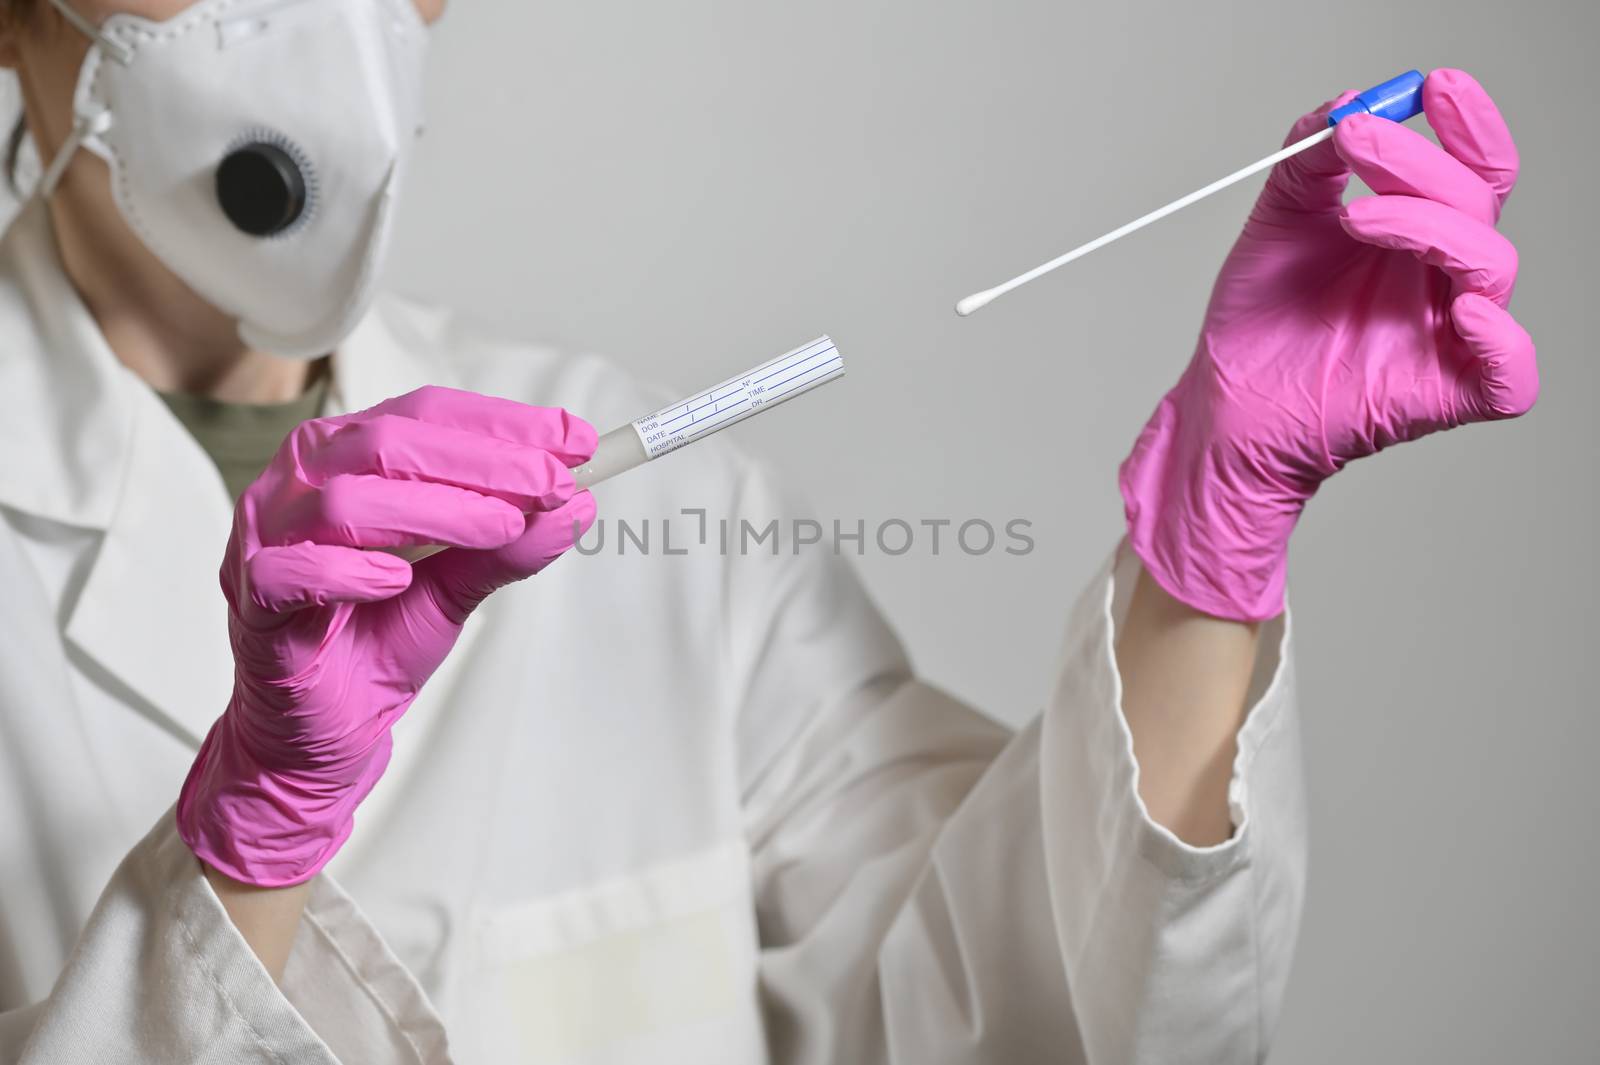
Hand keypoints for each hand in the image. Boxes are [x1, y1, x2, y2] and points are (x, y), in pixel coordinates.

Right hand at [177, 386, 597, 886]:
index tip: (576, 442)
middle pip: (386, 442)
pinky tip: (396, 580)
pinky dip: (348, 569)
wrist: (327, 730)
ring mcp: (265, 540)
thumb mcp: (460, 585)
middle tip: (551, 483)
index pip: (423, 415)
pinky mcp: (253, 604)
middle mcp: (298, 483)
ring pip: (344, 499)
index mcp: (344, 458)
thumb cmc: (378, 638)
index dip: (503, 424)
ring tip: (500, 530)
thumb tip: (575, 503)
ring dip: (436, 510)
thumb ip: (507, 545)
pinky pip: (289, 571)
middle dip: (481, 461)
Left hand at [1119, 69, 1537, 621]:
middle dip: (1418, 162)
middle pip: (1477, 202)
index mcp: (1417, 233)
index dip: (1466, 124)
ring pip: (1490, 265)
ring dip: (1425, 223)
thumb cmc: (1260, 323)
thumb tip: (1347, 102)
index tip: (1433, 87)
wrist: (1227, 402)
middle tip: (1358, 139)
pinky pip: (1510, 374)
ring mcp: (1451, 335)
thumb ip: (1310, 160)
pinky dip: (1500, 339)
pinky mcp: (1449, 395)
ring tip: (1353, 215)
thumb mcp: (1278, 221)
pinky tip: (1460, 308)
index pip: (1469, 168)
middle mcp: (1442, 278)